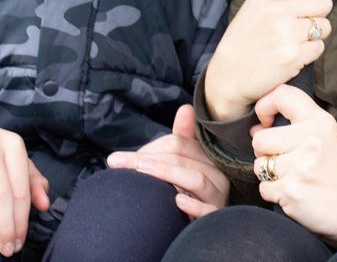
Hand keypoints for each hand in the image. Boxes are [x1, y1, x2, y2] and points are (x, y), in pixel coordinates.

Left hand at [106, 105, 229, 217]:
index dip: (150, 147)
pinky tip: (176, 200)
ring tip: (141, 174)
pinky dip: (193, 204)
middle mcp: (216, 174)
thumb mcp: (181, 165)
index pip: (179, 143)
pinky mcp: (215, 216)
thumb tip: (186, 109)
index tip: (120, 159)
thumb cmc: (187, 192)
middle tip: (119, 164)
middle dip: (149, 159)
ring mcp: (217, 197)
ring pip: (196, 178)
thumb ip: (181, 139)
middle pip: (183, 158)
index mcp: (206, 158)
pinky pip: (208, 209)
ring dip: (166, 173)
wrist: (193, 227)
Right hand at [203, 0, 331, 119]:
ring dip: (314, 34)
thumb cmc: (247, 35)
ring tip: (293, 39)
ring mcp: (287, 32)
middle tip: (298, 23)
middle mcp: (278, 8)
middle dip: (317, 13)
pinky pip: (319, 47)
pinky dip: (310, 52)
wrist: (229, 74)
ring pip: (325, 25)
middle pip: (325, 1)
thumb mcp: (261, 0)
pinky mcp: (294, 56)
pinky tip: (293, 53)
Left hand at [250, 85, 336, 244]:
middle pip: (260, 139)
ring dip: (269, 175)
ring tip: (292, 177)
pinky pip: (264, 188)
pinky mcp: (292, 191)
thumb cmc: (336, 169)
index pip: (282, 95)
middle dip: (265, 153)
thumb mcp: (325, 135)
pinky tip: (294, 191)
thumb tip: (255, 128)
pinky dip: (274, 193)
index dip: (265, 106)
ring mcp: (300, 167)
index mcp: (319, 121)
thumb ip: (294, 125)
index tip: (266, 122)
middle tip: (284, 160)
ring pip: (259, 166)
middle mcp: (310, 141)